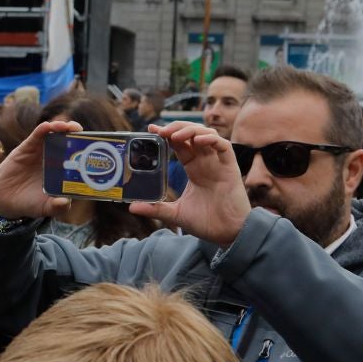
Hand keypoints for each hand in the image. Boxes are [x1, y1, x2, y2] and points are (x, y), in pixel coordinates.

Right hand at [0, 119, 76, 219]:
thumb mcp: (44, 208)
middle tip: (81, 133)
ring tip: (68, 127)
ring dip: (63, 127)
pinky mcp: (28, 147)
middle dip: (77, 134)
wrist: (5, 201)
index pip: (78, 157)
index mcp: (63, 172)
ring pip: (55, 134)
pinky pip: (37, 135)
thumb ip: (56, 207)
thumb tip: (65, 202)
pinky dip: (44, 129)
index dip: (86, 150)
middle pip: (70, 141)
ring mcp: (42, 152)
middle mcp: (55, 159)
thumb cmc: (29, 204)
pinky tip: (48, 126)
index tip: (92, 148)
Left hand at [127, 123, 252, 245]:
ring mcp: (218, 163)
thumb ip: (156, 209)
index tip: (151, 128)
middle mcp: (206, 162)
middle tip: (161, 130)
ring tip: (176, 135)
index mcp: (193, 168)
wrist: (228, 234)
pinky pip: (223, 146)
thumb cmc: (207, 222)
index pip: (179, 144)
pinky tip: (199, 141)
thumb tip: (132, 208)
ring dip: (192, 130)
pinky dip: (212, 139)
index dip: (167, 134)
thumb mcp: (176, 214)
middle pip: (192, 134)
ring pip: (207, 135)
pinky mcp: (231, 167)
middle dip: (177, 128)